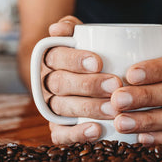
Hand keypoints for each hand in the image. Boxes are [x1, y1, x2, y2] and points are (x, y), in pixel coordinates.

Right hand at [42, 16, 122, 143]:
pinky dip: (77, 134)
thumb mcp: (81, 36)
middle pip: (60, 84)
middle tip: (115, 85)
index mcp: (49, 58)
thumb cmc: (88, 53)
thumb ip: (70, 27)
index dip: (75, 59)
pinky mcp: (57, 128)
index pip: (56, 57)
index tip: (98, 61)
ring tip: (113, 109)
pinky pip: (60, 134)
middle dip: (88, 85)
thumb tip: (56, 29)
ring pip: (62, 108)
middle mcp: (45, 83)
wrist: (84, 78)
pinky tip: (97, 131)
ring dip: (88, 108)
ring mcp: (50, 106)